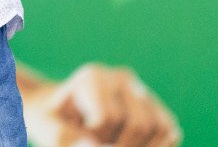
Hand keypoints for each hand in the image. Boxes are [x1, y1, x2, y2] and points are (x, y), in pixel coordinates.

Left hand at [21, 63, 180, 146]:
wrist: (61, 114)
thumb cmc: (52, 121)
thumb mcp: (47, 129)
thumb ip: (64, 138)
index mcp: (93, 77)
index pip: (108, 118)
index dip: (96, 139)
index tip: (79, 139)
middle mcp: (122, 78)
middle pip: (140, 124)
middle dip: (121, 145)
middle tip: (99, 144)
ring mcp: (143, 92)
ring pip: (161, 129)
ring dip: (141, 146)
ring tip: (113, 144)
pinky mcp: (157, 109)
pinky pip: (170, 133)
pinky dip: (156, 146)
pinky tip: (132, 145)